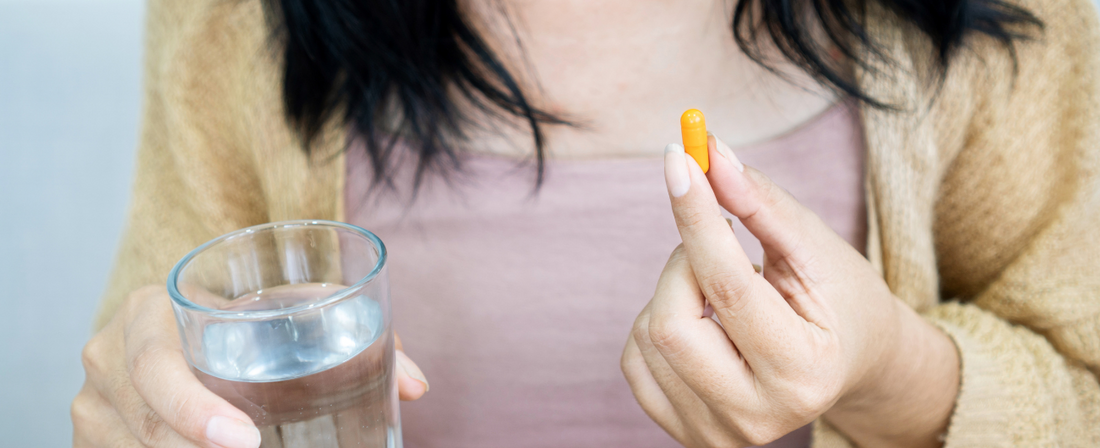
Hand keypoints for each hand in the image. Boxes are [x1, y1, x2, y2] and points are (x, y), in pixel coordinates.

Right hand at [72, 285, 427, 446]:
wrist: (184, 328)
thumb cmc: (250, 323)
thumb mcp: (293, 318)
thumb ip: (354, 338)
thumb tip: (417, 386)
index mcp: (148, 312)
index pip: (153, 364)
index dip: (192, 409)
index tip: (246, 438)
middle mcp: (107, 355)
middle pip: (139, 422)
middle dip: (188, 446)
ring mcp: (92, 404)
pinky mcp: (94, 439)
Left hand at [621, 136, 958, 446]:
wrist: (851, 366)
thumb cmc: (838, 300)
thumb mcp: (814, 248)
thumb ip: (760, 204)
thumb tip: (708, 155)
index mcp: (804, 372)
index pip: (729, 287)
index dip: (697, 217)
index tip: (678, 158)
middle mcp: (758, 417)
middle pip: (672, 323)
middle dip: (683, 261)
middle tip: (718, 237)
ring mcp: (718, 433)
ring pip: (649, 336)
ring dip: (674, 290)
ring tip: (726, 292)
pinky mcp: (684, 432)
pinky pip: (635, 359)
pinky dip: (658, 321)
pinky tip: (705, 322)